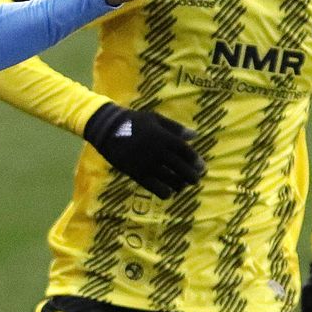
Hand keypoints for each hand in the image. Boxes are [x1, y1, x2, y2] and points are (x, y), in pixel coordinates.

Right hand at [82, 103, 204, 197]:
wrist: (109, 129)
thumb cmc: (134, 121)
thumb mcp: (156, 119)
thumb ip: (176, 128)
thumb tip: (195, 135)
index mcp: (165, 138)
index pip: (186, 153)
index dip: (196, 162)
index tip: (202, 167)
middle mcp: (159, 153)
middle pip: (182, 169)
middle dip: (192, 176)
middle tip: (196, 180)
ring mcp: (148, 165)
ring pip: (171, 180)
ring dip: (180, 185)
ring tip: (183, 185)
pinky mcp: (138, 174)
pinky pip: (155, 188)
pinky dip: (165, 192)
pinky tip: (169, 191)